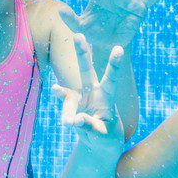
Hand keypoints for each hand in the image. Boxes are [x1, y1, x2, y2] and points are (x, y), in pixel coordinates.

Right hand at [52, 36, 125, 152]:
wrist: (98, 142)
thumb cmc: (107, 137)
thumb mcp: (103, 135)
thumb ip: (91, 127)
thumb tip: (77, 119)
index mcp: (107, 96)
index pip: (111, 78)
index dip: (114, 64)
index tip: (119, 48)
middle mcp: (93, 91)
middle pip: (86, 69)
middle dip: (82, 52)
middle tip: (78, 35)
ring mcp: (80, 97)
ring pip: (69, 92)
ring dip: (63, 97)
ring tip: (69, 122)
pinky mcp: (70, 105)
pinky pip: (62, 102)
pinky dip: (60, 101)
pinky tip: (57, 96)